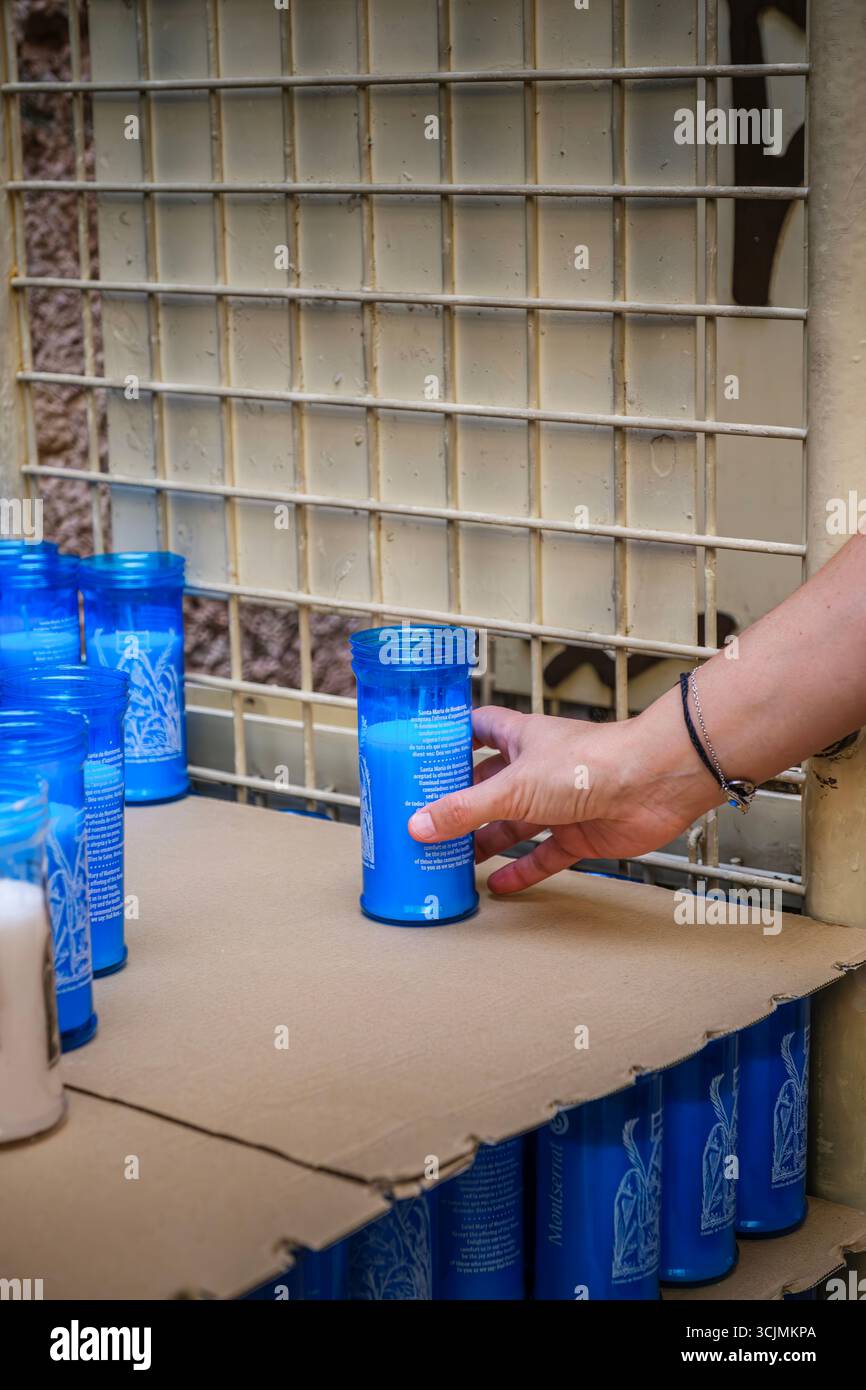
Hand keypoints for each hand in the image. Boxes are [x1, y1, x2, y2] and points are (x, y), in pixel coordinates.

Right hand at [408, 701, 719, 894]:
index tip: (421, 754)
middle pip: (490, 785)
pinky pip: (544, 854)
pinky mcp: (579, 832)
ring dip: (487, 841)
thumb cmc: (589, 763)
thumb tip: (418, 825)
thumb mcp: (513, 788)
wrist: (653, 784)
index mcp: (520, 739)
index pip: (478, 729)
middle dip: (462, 803)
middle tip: (426, 823)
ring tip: (452, 860)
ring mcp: (558, 801)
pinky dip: (522, 870)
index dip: (452, 738)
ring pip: (514, 823)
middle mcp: (537, 768)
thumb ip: (466, 809)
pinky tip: (498, 886)